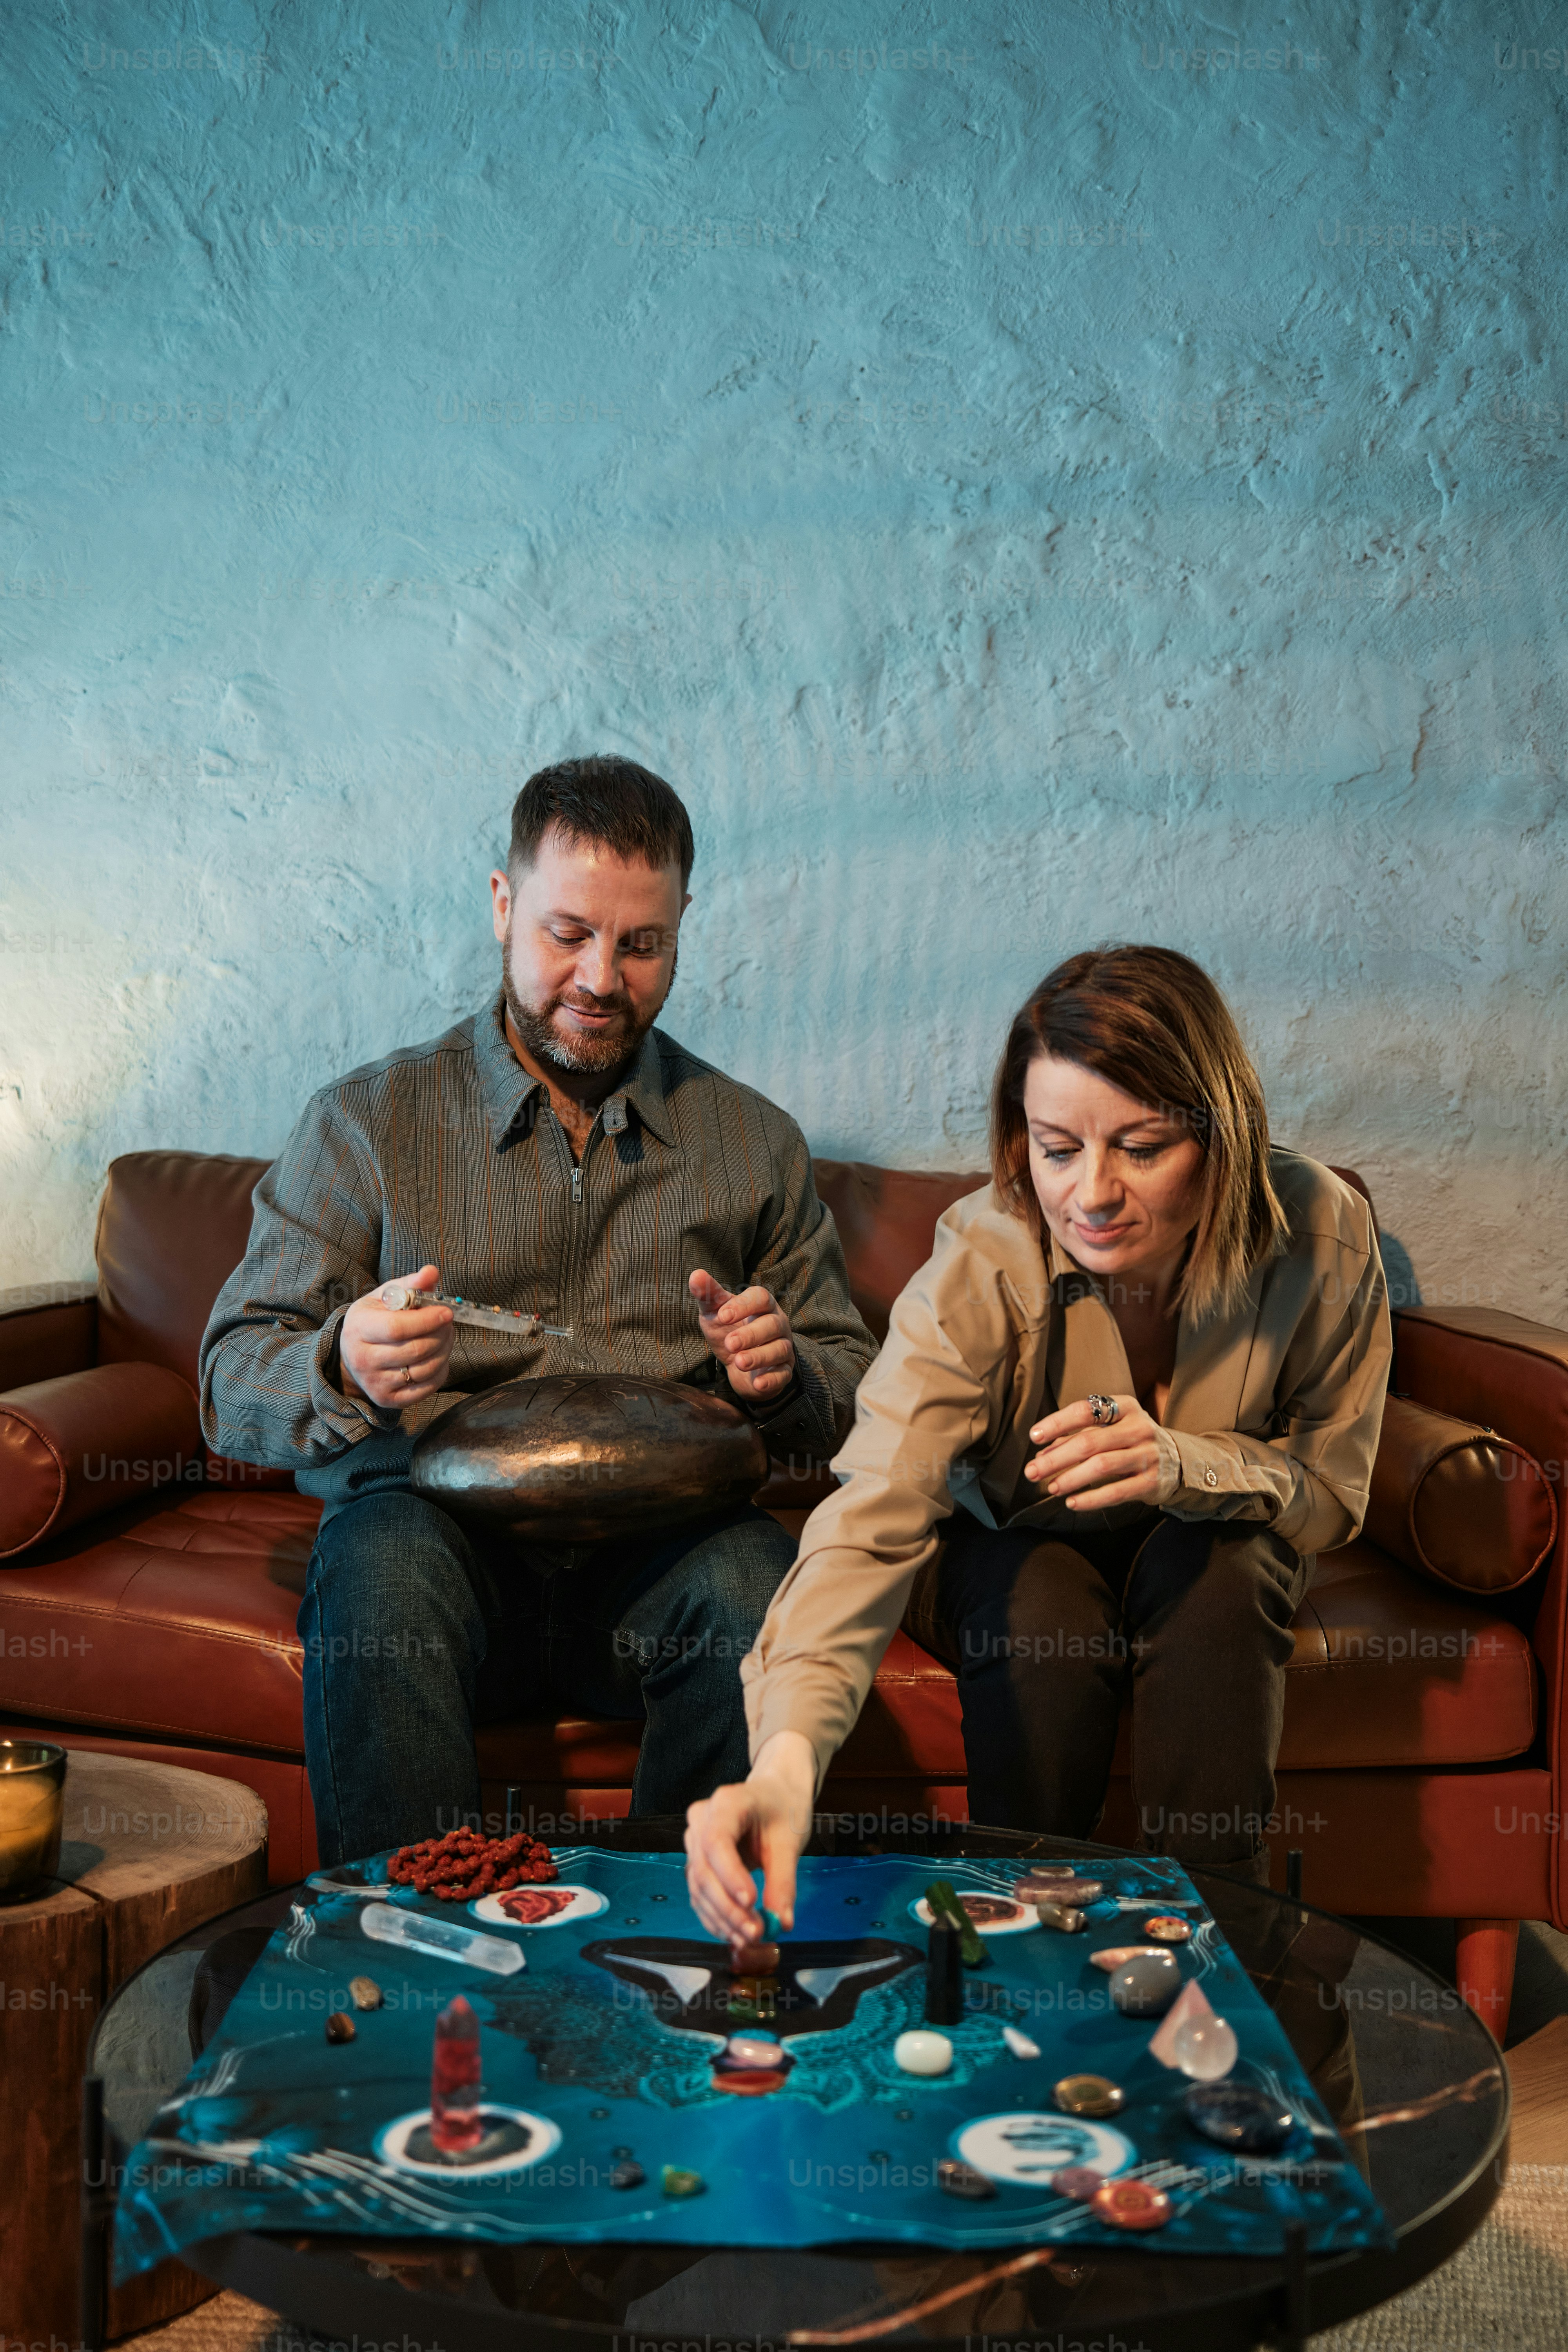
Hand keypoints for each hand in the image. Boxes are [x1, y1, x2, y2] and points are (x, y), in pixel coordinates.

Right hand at [339, 1265, 453, 1408]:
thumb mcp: (386, 1296)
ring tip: (445, 1337)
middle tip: (448, 1323)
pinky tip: (438, 1356)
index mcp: (359, 1328)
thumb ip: (410, 1285)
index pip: (397, 1328)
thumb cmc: (375, 1319)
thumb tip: (431, 1273)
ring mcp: (375, 1383)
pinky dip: (440, 1371)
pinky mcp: (388, 1399)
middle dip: (440, 1334)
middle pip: (415, 1350)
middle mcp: (362, 1359)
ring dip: (444, 1351)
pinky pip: (426, 1388)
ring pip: (424, 1369)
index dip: (427, 1320)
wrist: (353, 1354)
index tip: (446, 1312)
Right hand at [685, 1731, 815, 1947]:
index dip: (730, 1875)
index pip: (717, 1841)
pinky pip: (700, 1892)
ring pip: (698, 1886)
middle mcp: (701, 1820)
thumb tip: (782, 1923)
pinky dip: (716, 1916)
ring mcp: (694, 1840)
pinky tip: (734, 1933)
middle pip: (703, 1869)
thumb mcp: (790, 1842)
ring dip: (722, 1918)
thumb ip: (784, 1881)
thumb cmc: (783, 1810)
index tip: (751, 1902)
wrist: (775, 1795)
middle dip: (728, 1907)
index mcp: (726, 1803)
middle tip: (756, 1932)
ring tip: (749, 1938)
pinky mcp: (696, 1861)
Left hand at [689, 1269, 795, 1402]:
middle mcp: (777, 1324)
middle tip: (729, 1344)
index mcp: (762, 1306)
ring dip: (759, 1356)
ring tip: (739, 1362)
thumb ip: (707, 1295)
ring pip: (779, 1349)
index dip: (743, 1305)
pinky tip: (757, 1383)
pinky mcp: (783, 1371)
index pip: (761, 1298)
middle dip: (751, 1334)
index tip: (722, 1316)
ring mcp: (782, 1348)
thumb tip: (695, 1274)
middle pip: (772, 1325)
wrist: (739, 1363)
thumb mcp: (715, 1312)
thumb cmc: (729, 1330)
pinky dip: (771, 1379)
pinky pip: (783, 1374)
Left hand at [1024, 1393, 1165, 1509]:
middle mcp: (1138, 1428)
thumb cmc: (1130, 1441)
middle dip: (1056, 1458)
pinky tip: (1072, 1502)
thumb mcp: (1109, 1430)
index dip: (1057, 1423)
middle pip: (1090, 1442)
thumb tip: (1041, 1455)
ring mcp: (1147, 1455)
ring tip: (1051, 1487)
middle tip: (1032, 1472)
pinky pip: (1117, 1492)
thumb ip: (1076, 1437)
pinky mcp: (1151, 1482)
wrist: (1177, 1460)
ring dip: (1071, 1478)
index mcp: (1124, 1407)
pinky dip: (1091, 1499)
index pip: (1085, 1410)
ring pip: (1102, 1466)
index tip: (1034, 1437)